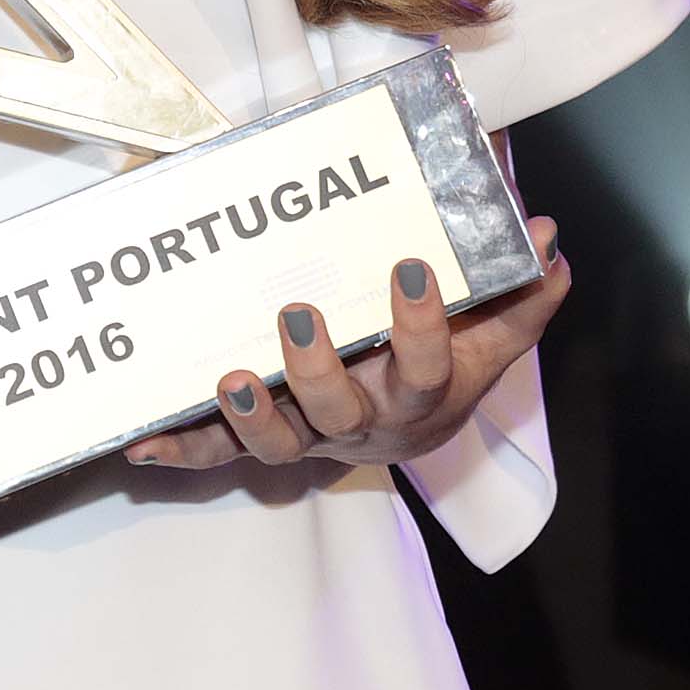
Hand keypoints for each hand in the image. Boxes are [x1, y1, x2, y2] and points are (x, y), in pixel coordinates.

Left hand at [122, 217, 566, 470]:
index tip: (408, 267)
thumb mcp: (491, 333)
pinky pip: (220, 453)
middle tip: (299, 317)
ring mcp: (311, 435)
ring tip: (229, 379)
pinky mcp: (266, 439)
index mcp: (422, 393)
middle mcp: (364, 423)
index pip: (429, 363)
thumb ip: (522, 290)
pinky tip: (142, 446)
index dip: (419, 323)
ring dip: (250, 418)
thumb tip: (547, 236)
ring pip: (279, 444)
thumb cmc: (448, 364)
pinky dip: (183, 449)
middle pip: (342, 412)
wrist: (415, 430)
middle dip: (318, 370)